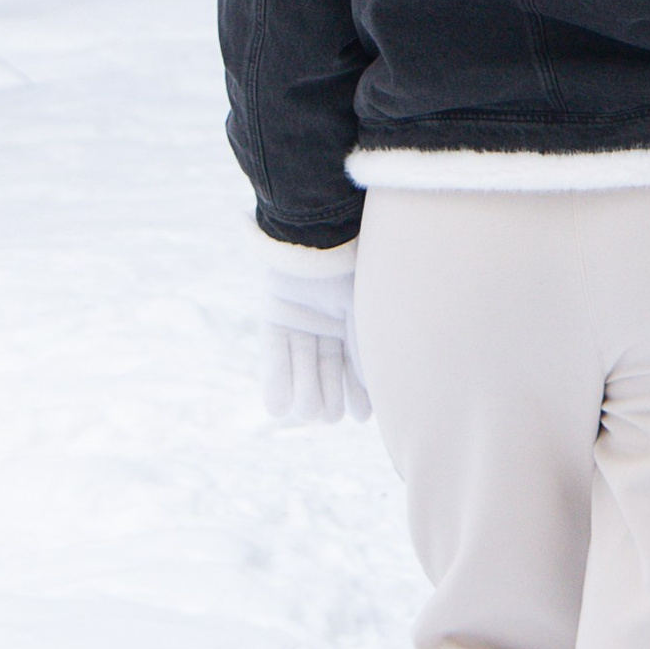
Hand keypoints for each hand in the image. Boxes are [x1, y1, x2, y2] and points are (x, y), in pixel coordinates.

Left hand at [265, 247, 366, 426]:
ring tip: (310, 410)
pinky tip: (279, 407)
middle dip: (330, 396)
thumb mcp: (369, 313)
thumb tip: (375, 394)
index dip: (359, 392)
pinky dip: (276, 379)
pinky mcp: (276, 314)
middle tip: (331, 413)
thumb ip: (368, 352)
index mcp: (360, 319)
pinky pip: (274, 351)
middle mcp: (331, 322)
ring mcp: (303, 319)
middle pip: (329, 371)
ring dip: (306, 392)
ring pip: (303, 366)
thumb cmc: (357, 269)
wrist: (323, 232)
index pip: (358, 364)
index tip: (362, 415)